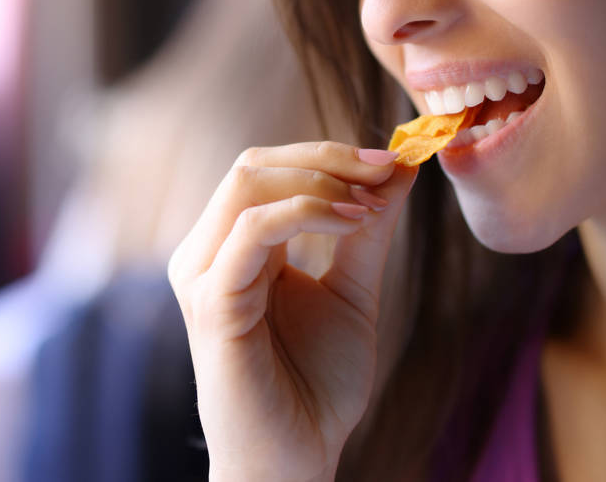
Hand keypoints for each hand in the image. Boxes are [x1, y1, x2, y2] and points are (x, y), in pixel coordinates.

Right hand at [168, 142, 415, 480]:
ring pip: (249, 182)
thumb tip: (399, 166)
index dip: (330, 154)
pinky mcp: (213, 302)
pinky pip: (253, 229)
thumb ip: (369, 229)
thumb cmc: (317, 383)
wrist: (299, 459)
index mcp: (237, 246)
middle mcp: (211, 252)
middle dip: (327, 156)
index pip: (269, 167)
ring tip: (372, 203)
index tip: (391, 160)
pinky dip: (309, 211)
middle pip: (255, 163)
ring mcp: (205, 275)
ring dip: (321, 179)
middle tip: (385, 169)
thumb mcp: (354, 287)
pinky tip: (354, 222)